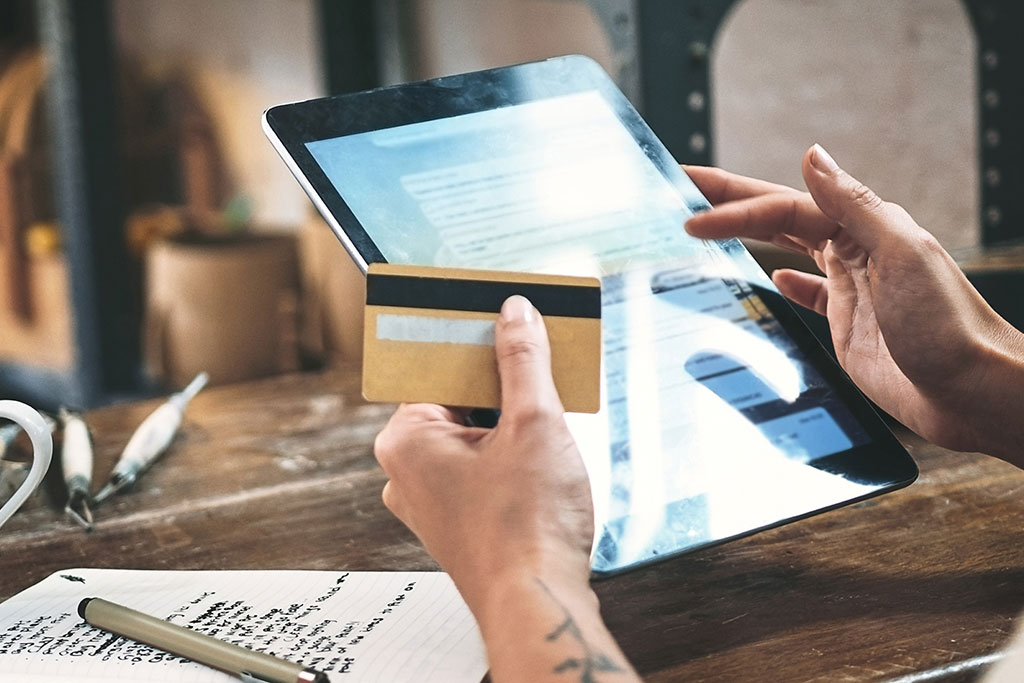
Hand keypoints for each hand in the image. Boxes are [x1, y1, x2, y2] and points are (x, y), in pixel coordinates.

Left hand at [375, 296, 636, 681]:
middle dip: (501, 382)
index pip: (437, 365)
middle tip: (540, 364)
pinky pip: (478, 465)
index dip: (477, 340)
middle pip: (456, 397)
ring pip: (470, 433)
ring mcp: (430, 498)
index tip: (505, 320)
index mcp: (406, 439)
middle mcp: (406, 470)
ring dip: (509, 418)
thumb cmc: (526, 528)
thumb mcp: (533, 423)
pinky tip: (543, 453)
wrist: (538, 604)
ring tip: (549, 414)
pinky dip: (508, 451)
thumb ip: (523, 360)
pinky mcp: (457, 518)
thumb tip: (515, 316)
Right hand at [684, 144, 1023, 462]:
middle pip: (779, 217)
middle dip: (731, 201)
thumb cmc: (948, 325)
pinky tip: (775, 280)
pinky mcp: (846, 325)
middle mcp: (855, 251)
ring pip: (787, 249)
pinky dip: (787, 283)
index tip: (691, 216)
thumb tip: (812, 155)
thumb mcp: (901, 251)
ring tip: (713, 223)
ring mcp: (849, 288)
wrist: (971, 391)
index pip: (784, 206)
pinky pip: (810, 294)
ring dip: (750, 233)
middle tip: (683, 187)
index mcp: (866, 227)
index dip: (735, 207)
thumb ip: (853, 204)